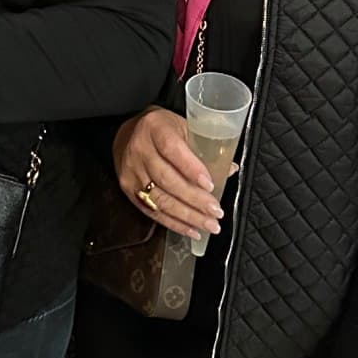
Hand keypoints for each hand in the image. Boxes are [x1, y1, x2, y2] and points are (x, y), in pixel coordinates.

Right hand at [112, 106, 224, 240]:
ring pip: (160, 199)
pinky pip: (152, 211)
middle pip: (167, 179)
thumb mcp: (183, 127)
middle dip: (194, 199)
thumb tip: (229, 169)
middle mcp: (140, 150)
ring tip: (209, 224)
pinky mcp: (128, 189)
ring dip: (187, 216)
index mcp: (155, 128)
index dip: (191, 169)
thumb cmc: (161, 130)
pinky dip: (174, 223)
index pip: (172, 149)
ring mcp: (132, 172)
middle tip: (215, 211)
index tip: (210, 185)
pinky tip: (191, 229)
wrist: (128, 134)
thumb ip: (204, 147)